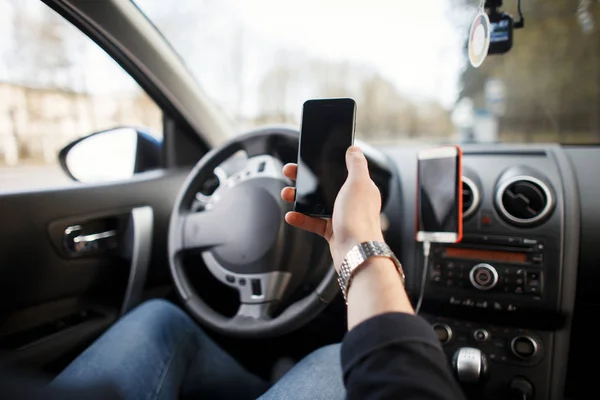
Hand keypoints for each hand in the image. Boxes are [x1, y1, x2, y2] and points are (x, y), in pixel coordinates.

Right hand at [281, 146, 383, 269]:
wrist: (355, 251)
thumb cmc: (359, 219)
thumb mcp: (358, 183)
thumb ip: (356, 164)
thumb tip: (354, 149)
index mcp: (360, 187)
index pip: (341, 169)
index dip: (325, 162)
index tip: (310, 158)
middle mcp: (352, 200)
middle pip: (325, 185)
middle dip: (306, 179)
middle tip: (290, 172)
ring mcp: (341, 216)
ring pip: (317, 203)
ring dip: (300, 198)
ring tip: (287, 193)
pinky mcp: (333, 231)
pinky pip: (313, 222)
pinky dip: (301, 219)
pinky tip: (291, 216)